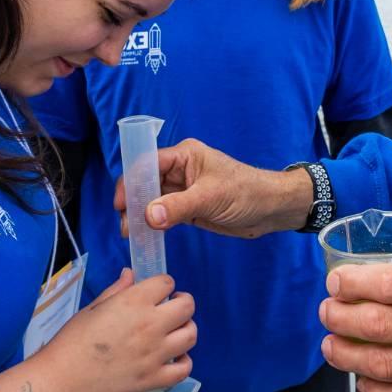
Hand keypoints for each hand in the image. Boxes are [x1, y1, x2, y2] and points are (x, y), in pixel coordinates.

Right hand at [45, 270, 195, 391]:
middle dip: (181, 303)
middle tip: (169, 309)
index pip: (166, 283)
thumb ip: (116, 291)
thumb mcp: (92, 309)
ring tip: (172, 332)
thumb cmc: (72, 341)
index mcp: (133, 302)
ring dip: (185, 330)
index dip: (162, 285)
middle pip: (187, 307)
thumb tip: (130, 274)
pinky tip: (173, 358)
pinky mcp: (155, 379)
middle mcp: (151, 325)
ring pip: (191, 335)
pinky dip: (183, 362)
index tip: (156, 293)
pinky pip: (185, 369)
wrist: (63, 380)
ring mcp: (156, 354)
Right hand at [110, 138, 309, 239]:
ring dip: (140, 216)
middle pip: (145, 183)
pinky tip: (145, 236)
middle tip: (125, 225)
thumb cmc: (247, 192)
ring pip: (152, 201)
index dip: (131, 182)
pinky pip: (163, 215)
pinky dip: (153, 225)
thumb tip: (148, 216)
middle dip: (132, 202)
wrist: (271, 209)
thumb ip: (178, 206)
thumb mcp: (211, 197)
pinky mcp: (188, 209)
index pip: (148, 163)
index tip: (120, 204)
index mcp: (184, 156)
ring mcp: (183, 190)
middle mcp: (180, 170)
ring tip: (131, 234)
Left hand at [318, 256, 391, 391]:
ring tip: (331, 345)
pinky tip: (364, 379)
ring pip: (382, 365)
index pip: (389, 284)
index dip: (353, 282)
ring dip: (347, 355)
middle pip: (376, 325)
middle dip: (340, 317)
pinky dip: (376, 390)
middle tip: (326, 311)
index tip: (337, 280)